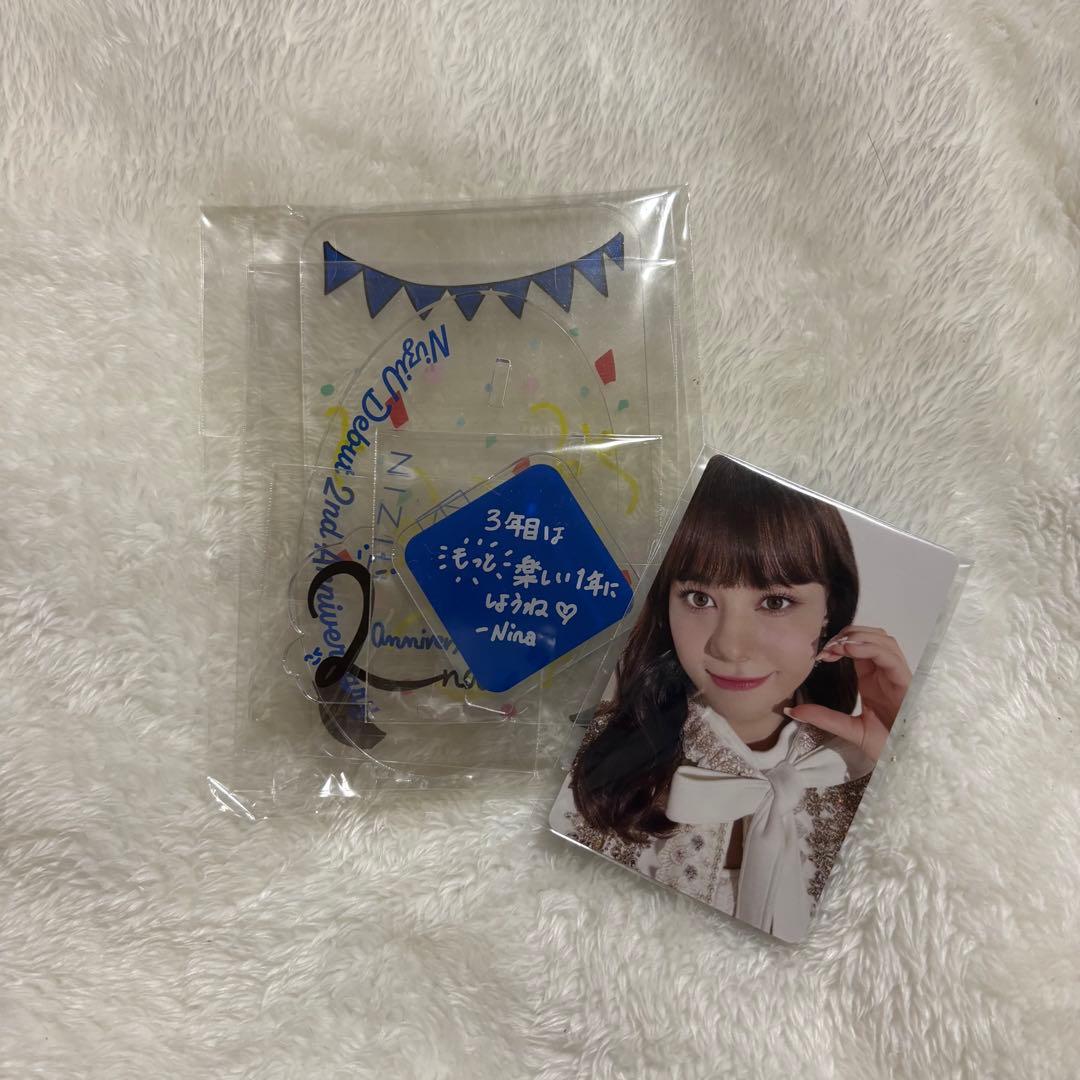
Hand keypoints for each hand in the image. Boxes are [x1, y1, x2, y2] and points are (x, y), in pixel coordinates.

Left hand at [784, 626, 911, 762]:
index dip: (840, 643)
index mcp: (872, 679)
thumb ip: (823, 717)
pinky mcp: (907, 684)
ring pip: (884, 641)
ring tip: (838, 646)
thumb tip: (791, 711)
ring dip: (860, 637)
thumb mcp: (848, 730)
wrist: (905, 762)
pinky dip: (871, 648)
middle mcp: (886, 673)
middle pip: (873, 637)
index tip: (821, 653)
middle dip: (849, 634)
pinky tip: (851, 650)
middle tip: (828, 646)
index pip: (858, 647)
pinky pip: (892, 658)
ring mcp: (897, 677)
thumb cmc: (885, 746)